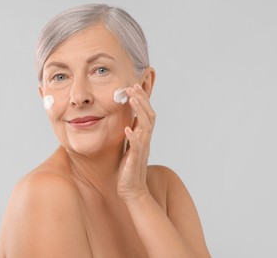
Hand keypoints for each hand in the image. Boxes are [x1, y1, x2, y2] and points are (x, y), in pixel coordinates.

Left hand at [117, 83, 155, 202]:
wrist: (132, 191)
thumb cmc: (128, 170)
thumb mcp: (129, 147)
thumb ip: (131, 134)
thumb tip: (128, 121)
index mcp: (143, 137)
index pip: (145, 113)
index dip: (141, 99)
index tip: (133, 85)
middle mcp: (145, 141)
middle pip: (148, 116)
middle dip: (141, 99)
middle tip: (132, 86)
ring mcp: (141, 150)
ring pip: (145, 127)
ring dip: (139, 112)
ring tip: (131, 99)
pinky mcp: (135, 161)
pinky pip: (137, 147)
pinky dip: (133, 137)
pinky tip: (128, 129)